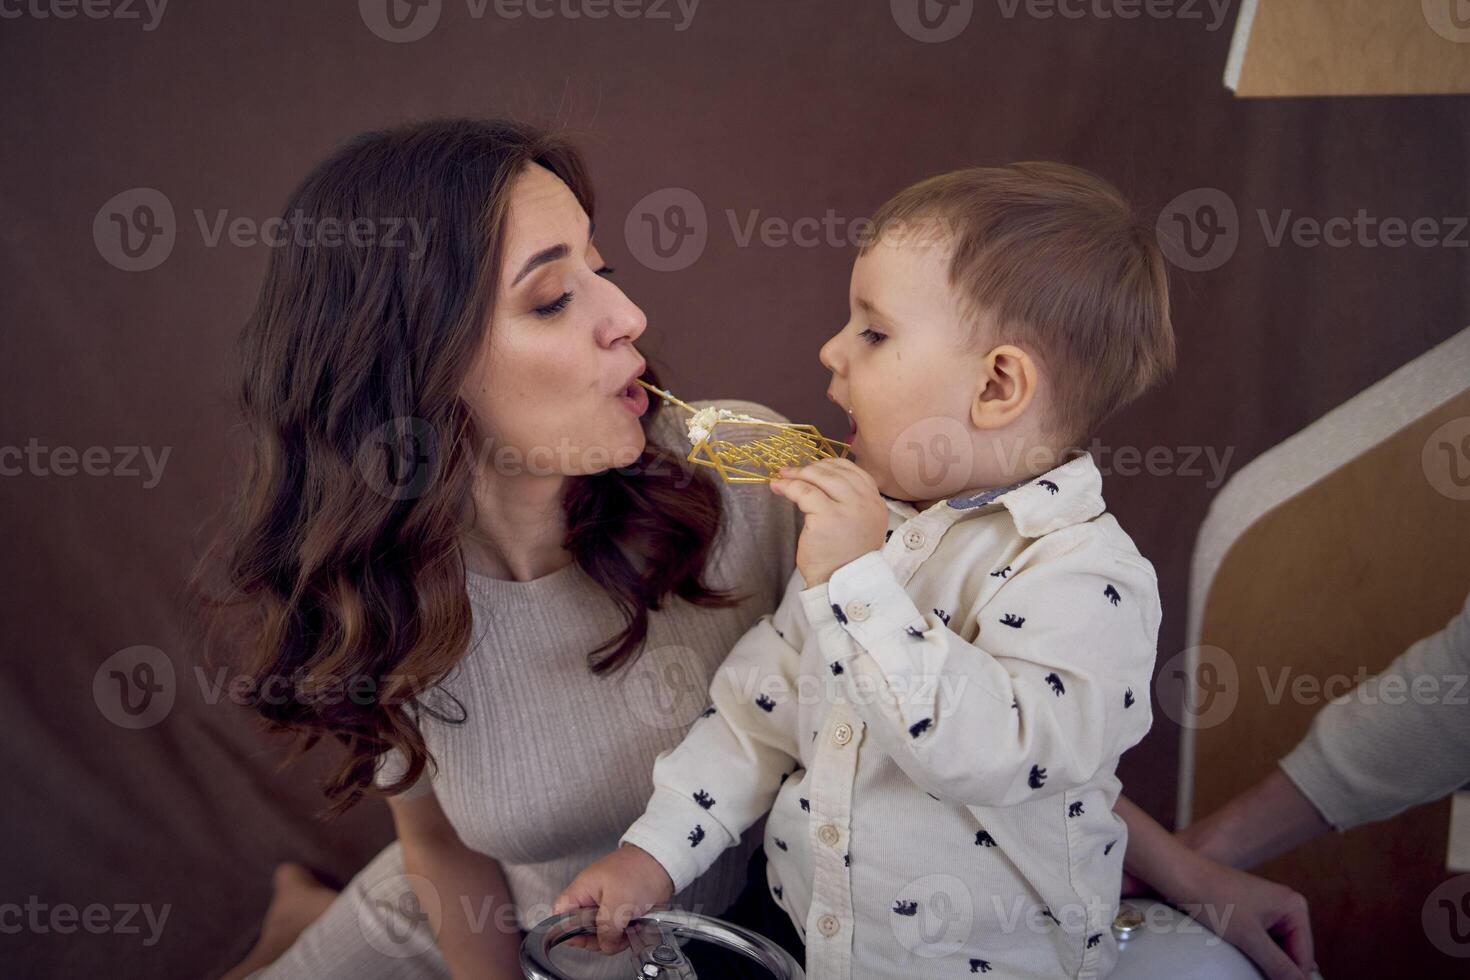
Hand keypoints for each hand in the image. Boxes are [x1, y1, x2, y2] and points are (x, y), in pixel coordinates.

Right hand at [551, 844, 673, 954]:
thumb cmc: (638, 872)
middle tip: (615, 936)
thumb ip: (606, 929)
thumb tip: (606, 946)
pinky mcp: (622, 909)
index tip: (582, 940)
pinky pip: (617, 929)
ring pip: (602, 932)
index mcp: (582, 890)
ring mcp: (607, 904)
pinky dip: (625, 932)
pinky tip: (635, 928)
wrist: (664, 863)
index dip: (567, 931)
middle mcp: (591, 898)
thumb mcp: (618, 903)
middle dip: (599, 938)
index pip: (561, 915)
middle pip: (582, 929)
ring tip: (629, 929)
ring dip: (616, 936)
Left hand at [769, 458, 888, 585]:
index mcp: (876, 504)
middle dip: (810, 468)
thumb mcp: (859, 527)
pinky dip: (789, 487)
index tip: (813, 468)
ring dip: (798, 474)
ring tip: (783, 477)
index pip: (855, 472)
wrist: (840, 583)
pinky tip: (779, 488)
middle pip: (836, 472)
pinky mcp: (828, 516)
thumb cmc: (844, 558)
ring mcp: (848, 509)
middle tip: (791, 471)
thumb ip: (850, 504)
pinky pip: (805, 492)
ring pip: (821, 478)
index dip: (830, 466)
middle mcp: (866, 503)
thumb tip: (820, 480)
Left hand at [1174, 858, 1314, 979]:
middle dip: (1278, 969)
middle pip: (1291, 954)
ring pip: (1275, 950)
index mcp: (1295, 907)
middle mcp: (1286, 906)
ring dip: (1265, 962)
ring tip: (1249, 966)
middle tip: (1258, 976)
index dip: (1292, 978)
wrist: (1180, 876)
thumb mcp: (1249, 937)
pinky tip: (1242, 958)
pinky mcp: (1250, 913)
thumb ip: (1278, 965)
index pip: (1304, 957)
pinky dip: (1254, 953)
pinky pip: (1261, 941)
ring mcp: (1267, 909)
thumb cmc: (1213, 898)